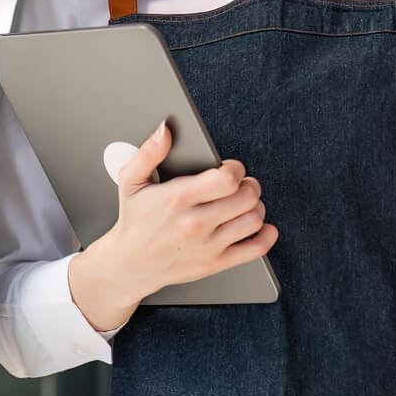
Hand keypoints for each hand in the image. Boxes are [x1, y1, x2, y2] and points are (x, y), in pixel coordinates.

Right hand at [69, 122, 277, 329]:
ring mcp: (207, 246)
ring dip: (256, 206)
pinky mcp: (215, 263)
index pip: (227, 179)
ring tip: (244, 203)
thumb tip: (164, 130)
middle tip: (241, 184)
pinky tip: (260, 226)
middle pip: (246, 197)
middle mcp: (195, 224)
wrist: (129, 265)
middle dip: (249, 185)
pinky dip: (266, 236)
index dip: (235, 169)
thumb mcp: (131, 182)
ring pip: (253, 219)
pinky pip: (255, 249)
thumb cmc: (135, 220)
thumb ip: (148, 153)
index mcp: (178, 199)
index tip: (230, 169)